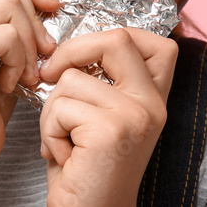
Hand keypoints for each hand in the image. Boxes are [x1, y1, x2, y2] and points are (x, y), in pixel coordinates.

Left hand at [38, 28, 177, 206]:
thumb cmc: (85, 171)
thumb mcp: (101, 119)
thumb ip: (101, 83)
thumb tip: (66, 50)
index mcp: (153, 99)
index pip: (157, 42)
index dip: (115, 35)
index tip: (83, 55)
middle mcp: (152, 105)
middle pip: (117, 39)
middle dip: (73, 51)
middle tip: (51, 75)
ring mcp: (135, 116)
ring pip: (71, 78)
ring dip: (52, 110)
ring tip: (63, 140)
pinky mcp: (111, 130)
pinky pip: (60, 107)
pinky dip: (50, 131)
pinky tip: (64, 156)